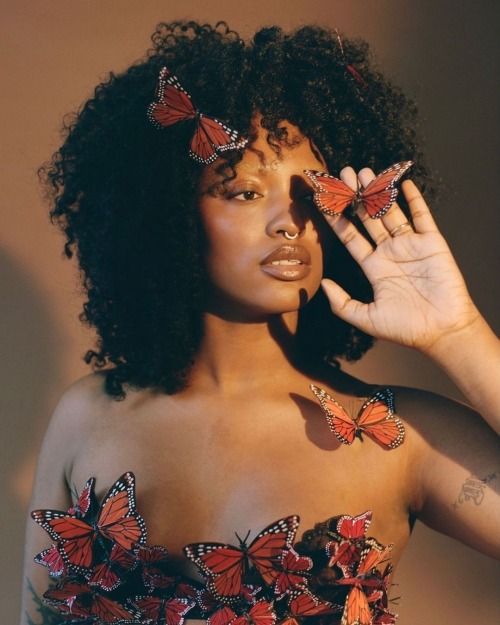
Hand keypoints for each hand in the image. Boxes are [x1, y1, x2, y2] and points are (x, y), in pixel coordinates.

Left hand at [321, 167, 479, 352]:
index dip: (337, 218)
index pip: (350, 236)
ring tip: (364, 172)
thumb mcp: (365, 318)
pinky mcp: (433, 243)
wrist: (442, 331)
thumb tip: (322, 283)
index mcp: (374, 266)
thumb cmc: (405, 328)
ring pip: (391, 212)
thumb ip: (341, 302)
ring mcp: (411, 245)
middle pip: (368, 218)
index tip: (323, 201)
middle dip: (355, 197)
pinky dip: (414, 200)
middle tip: (343, 175)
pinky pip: (422, 217)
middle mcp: (390, 252)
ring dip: (378, 192)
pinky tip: (403, 184)